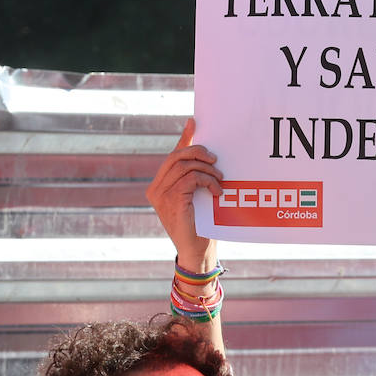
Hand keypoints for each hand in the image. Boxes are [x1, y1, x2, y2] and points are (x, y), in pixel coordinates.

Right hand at [146, 118, 223, 270]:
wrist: (197, 253)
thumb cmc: (200, 227)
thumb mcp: (197, 198)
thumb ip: (195, 179)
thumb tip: (207, 156)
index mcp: (159, 187)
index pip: (172, 156)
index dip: (184, 138)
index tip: (195, 123)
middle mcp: (155, 190)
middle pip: (176, 157)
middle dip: (199, 152)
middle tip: (216, 160)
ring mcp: (161, 196)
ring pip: (184, 166)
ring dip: (207, 170)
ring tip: (220, 180)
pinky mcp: (172, 201)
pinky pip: (191, 178)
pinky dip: (207, 180)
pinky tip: (217, 190)